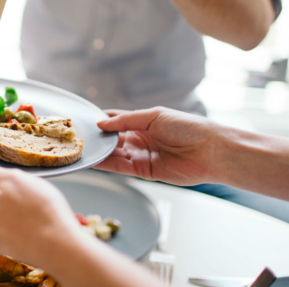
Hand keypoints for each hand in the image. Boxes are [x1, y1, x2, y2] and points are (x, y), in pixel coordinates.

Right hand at [95, 107, 226, 185]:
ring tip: (82, 149)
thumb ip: (125, 121)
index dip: (101, 120)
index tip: (84, 121)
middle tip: (78, 137)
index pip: (116, 120)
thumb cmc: (188, 127)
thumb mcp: (154, 116)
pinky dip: (107, 164)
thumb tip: (101, 124)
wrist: (210, 151)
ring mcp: (141, 155)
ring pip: (114, 154)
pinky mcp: (144, 172)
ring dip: (99, 152)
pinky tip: (94, 160)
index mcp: (143, 122)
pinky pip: (121, 167)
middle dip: (97, 138)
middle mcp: (140, 139)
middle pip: (112, 139)